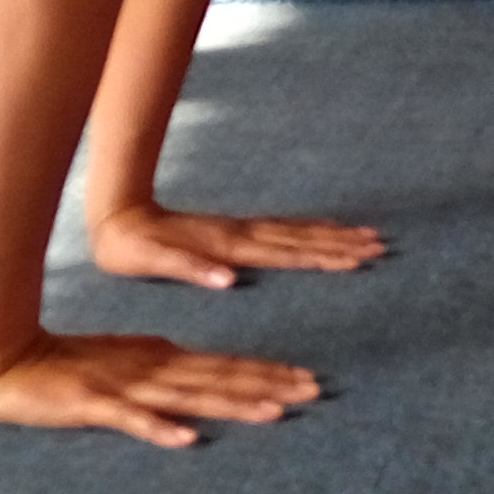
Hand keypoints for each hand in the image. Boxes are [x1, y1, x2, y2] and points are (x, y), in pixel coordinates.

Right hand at [0, 329, 322, 443]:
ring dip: (231, 404)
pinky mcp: (94, 405)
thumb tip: (205, 386)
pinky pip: (132, 419)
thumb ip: (166, 373)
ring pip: (189, 396)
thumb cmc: (70, 367)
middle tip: (314, 390)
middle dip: (268, 385)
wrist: (6, 363)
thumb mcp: (127, 364)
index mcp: (161, 357)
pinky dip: (159, 427)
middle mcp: (152, 368)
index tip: (309, 380)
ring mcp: (125, 386)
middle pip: (219, 379)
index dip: (267, 374)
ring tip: (273, 412)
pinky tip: (187, 439)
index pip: (224, 367)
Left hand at [92, 202, 389, 288]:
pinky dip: (305, 232)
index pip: (283, 252)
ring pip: (293, 232)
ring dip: (330, 235)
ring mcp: (236, 231)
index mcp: (225, 247)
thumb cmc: (130, 247)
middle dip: (339, 242)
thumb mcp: (151, 261)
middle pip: (299, 238)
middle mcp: (238, 235)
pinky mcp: (230, 233)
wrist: (114, 214)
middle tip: (378, 244)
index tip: (355, 257)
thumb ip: (190, 268)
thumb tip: (228, 278)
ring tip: (365, 236)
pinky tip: (319, 234)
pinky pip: (279, 232)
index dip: (321, 255)